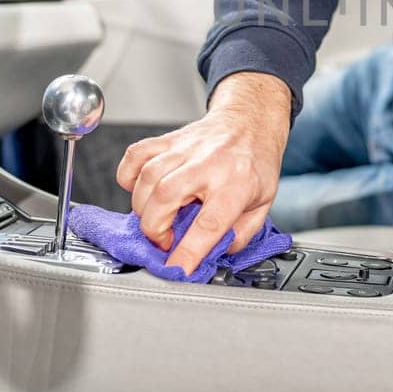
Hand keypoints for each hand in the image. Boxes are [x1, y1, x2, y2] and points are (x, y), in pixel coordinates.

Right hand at [115, 71, 291, 275]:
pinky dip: (129, 178)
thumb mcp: (264, 203)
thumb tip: (214, 254)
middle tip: (165, 239)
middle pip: (166, 197)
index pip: (209, 224)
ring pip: (148, 178)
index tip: (176, 269)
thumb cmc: (255, 162)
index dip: (188, 251)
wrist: (250, 121)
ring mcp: (185, 149)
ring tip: (157, 219)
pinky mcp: (167, 140)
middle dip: (155, 228)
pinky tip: (142, 191)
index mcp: (237, 183)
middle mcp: (208, 163)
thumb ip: (240, 234)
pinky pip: (135, 156)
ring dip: (143, 208)